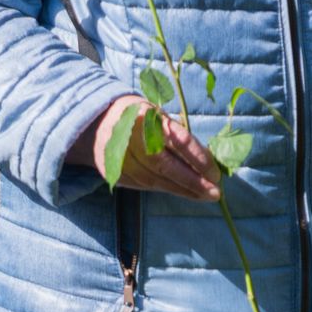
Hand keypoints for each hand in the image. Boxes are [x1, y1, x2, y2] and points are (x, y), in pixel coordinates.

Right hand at [88, 95, 218, 199]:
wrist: (96, 122)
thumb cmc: (140, 117)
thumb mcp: (160, 116)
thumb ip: (180, 136)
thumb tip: (208, 161)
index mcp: (147, 118)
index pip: (179, 141)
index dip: (199, 159)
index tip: (216, 174)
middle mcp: (130, 139)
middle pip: (166, 166)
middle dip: (192, 182)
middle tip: (215, 193)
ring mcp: (118, 159)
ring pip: (154, 180)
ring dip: (182, 190)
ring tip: (204, 195)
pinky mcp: (113, 174)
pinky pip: (144, 185)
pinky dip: (165, 189)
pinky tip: (182, 192)